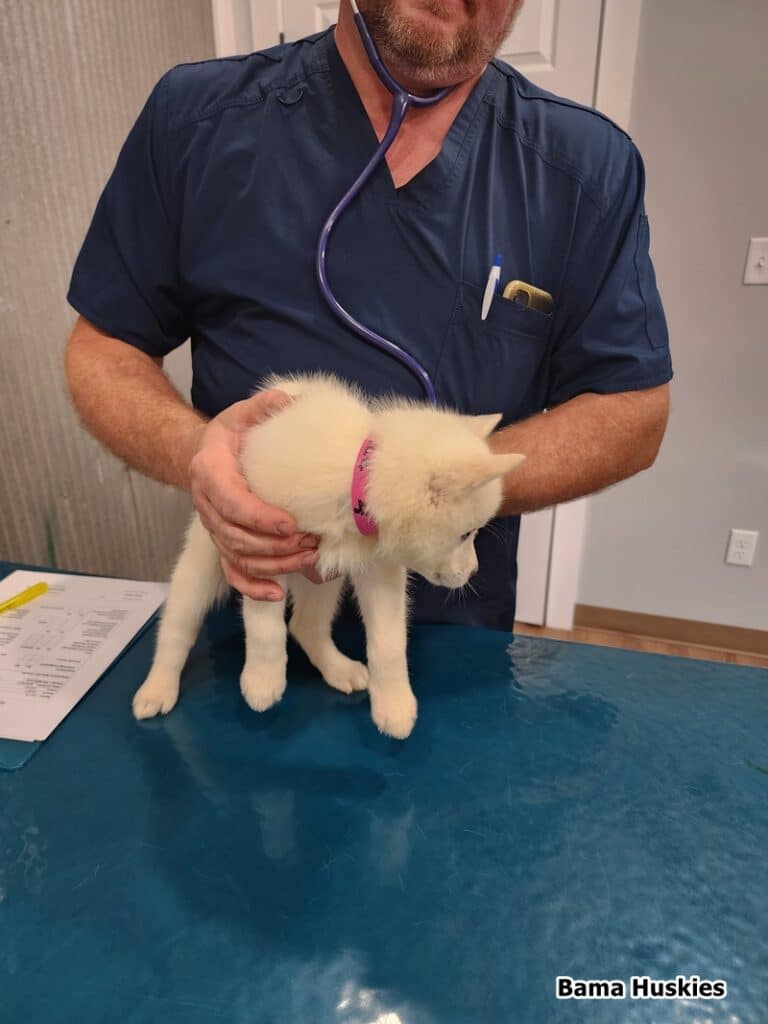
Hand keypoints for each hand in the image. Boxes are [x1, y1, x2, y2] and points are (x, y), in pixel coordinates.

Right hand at [187, 390, 320, 600]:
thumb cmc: (233, 436)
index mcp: (210, 470)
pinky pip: (232, 573)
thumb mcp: (243, 413)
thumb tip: (286, 401)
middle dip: (274, 545)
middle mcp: (207, 503)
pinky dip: (252, 586)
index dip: (260, 517)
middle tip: (309, 543)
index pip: (231, 502)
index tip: (291, 525)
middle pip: (235, 536)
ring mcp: (213, 527)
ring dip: (272, 565)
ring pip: (237, 557)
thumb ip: (264, 407)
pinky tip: (275, 593)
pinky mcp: (222, 544)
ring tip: (307, 559)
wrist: (204, 454)